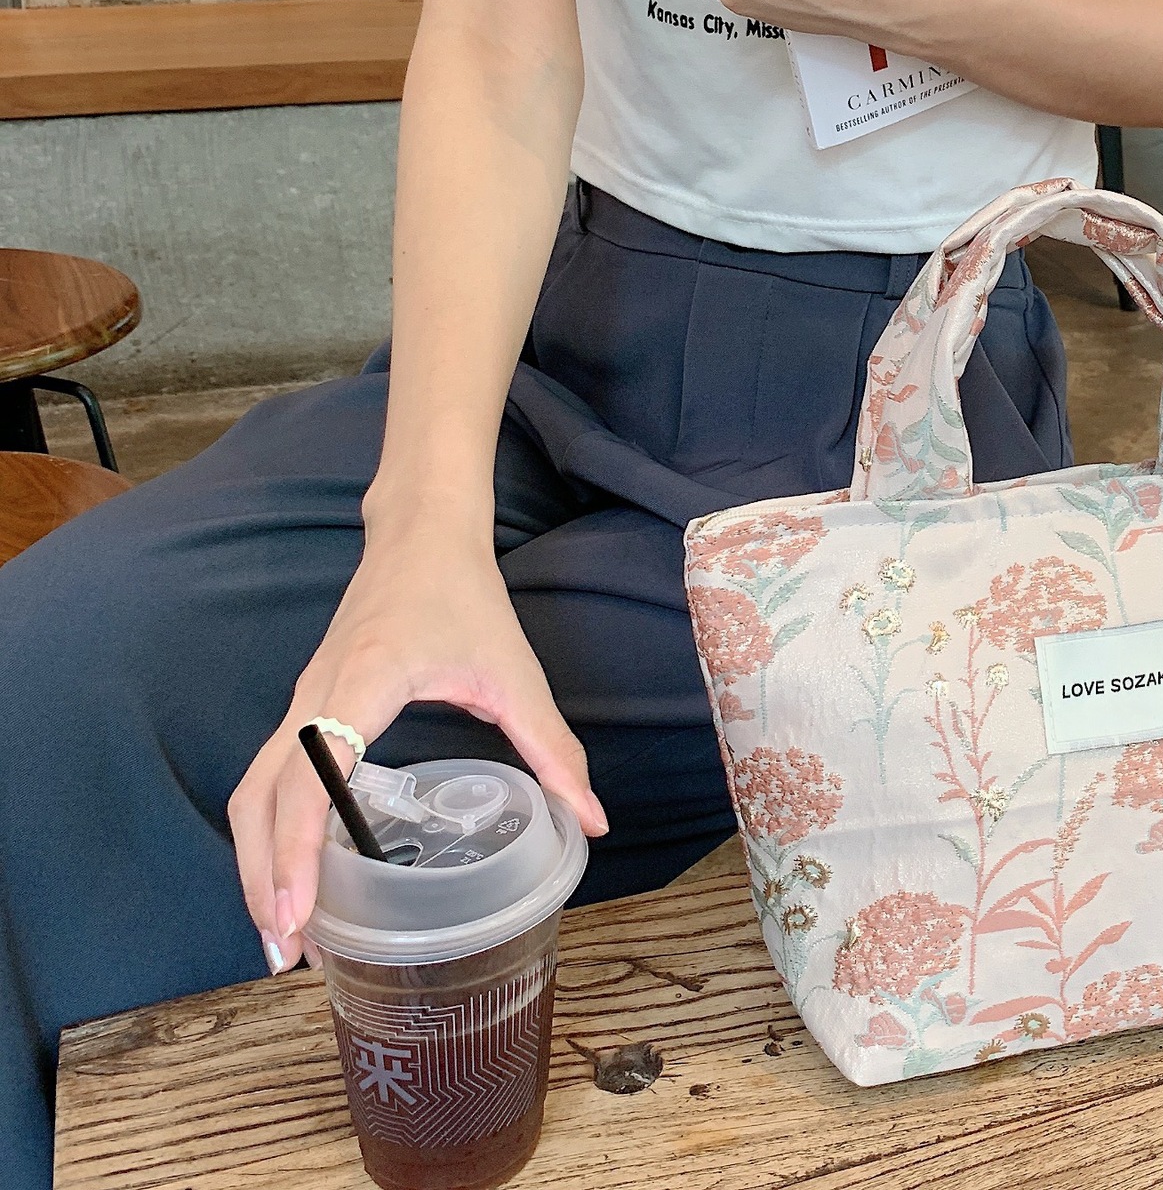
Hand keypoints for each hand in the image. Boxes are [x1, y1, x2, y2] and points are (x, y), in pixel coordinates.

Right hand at [228, 495, 608, 973]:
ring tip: (283, 931)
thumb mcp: (514, 673)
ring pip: (252, 791)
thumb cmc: (463, 594)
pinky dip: (268, 831)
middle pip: (260, 798)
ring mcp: (299, 698)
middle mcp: (314, 694)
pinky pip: (267, 777)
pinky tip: (295, 874)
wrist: (421, 531)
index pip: (309, 775)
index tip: (296, 912)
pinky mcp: (301, 705)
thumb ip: (553, 748)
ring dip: (257, 861)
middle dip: (263, 877)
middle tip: (287, 950)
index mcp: (363, 682)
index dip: (296, 848)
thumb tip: (591, 820)